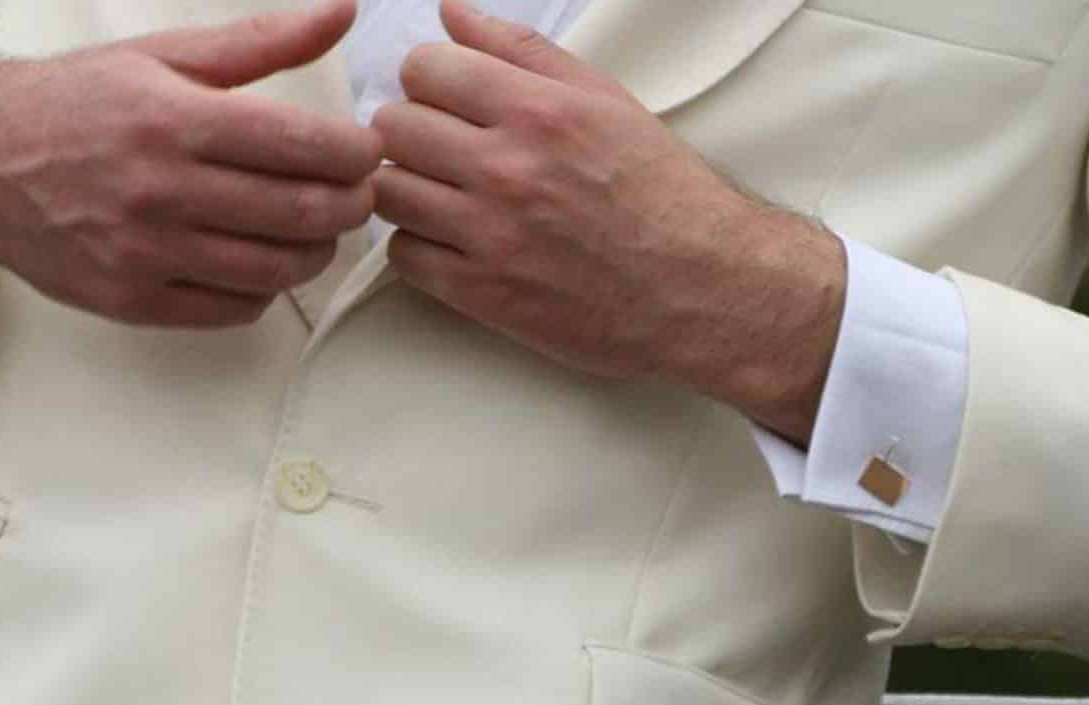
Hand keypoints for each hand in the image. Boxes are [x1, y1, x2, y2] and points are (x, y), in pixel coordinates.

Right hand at [0, 0, 381, 327]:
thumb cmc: (73, 102)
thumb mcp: (162, 54)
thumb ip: (260, 40)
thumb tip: (342, 10)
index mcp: (174, 120)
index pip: (306, 148)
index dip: (358, 154)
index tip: (366, 149)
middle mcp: (159, 191)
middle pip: (303, 215)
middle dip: (351, 205)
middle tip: (357, 192)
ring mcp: (143, 253)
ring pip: (276, 270)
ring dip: (316, 250)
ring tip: (315, 224)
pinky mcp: (129, 300)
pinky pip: (233, 309)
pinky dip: (265, 288)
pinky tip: (259, 255)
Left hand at [371, 0, 845, 438]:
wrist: (701, 288)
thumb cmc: (658, 190)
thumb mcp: (604, 100)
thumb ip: (521, 51)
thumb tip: (450, 13)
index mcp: (540, 111)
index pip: (424, 67)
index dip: (430, 78)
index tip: (450, 97)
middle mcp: (508, 169)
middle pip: (393, 126)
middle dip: (412, 129)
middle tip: (446, 146)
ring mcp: (490, 235)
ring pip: (387, 190)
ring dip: (409, 186)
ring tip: (447, 193)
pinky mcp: (482, 294)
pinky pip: (402, 254)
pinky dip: (419, 244)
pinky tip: (455, 239)